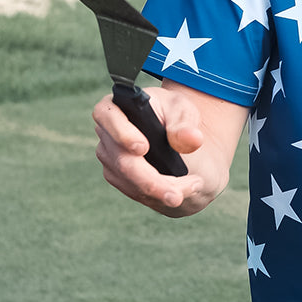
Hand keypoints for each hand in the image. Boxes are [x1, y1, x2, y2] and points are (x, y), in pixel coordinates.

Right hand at [92, 84, 232, 217]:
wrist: (175, 134)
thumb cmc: (174, 114)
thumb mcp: (182, 111)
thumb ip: (185, 124)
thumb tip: (192, 139)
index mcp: (116, 106)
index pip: (108, 116)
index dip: (122, 133)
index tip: (142, 147)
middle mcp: (106, 134)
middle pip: (123, 161)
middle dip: (151, 181)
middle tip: (177, 194)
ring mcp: (109, 158)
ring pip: (130, 182)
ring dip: (162, 191)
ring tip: (194, 185)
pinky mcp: (117, 177)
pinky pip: (135, 192)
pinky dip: (160, 195)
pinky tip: (183, 191)